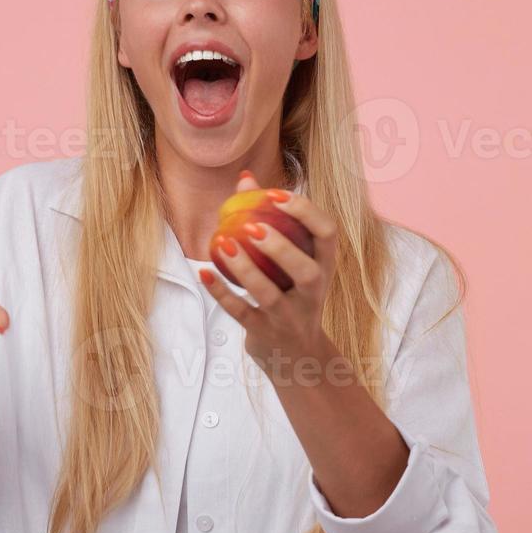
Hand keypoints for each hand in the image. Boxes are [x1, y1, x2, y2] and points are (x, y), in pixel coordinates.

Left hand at [199, 171, 338, 363]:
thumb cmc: (291, 291)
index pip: (327, 233)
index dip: (306, 211)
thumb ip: (269, 217)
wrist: (297, 354)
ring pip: (269, 294)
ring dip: (246, 269)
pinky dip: (221, 294)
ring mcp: (290, 317)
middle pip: (305, 270)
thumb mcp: (292, 260)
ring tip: (223, 243)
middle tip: (251, 225)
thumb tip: (245, 178)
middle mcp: (313, 292)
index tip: (276, 194)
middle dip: (280, 247)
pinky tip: (204, 272)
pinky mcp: (265, 334)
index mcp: (324, 265)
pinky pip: (240, 313)